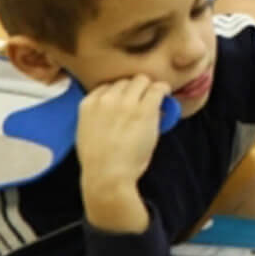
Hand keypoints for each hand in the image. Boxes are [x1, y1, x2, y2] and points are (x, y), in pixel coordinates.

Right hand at [76, 75, 169, 233]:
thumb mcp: (88, 132)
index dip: (120, 93)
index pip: (108, 86)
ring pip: (142, 80)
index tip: (127, 101)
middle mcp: (106, 98)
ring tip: (154, 99)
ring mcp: (125, 102)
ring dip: (148, 89)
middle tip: (143, 101)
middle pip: (126, 81)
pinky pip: (158, 89)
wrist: (107, 174)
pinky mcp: (144, 108)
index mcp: (88, 104)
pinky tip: (165, 96)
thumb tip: (121, 108)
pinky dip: (163, 91)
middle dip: (135, 89)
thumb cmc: (99, 161)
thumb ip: (100, 115)